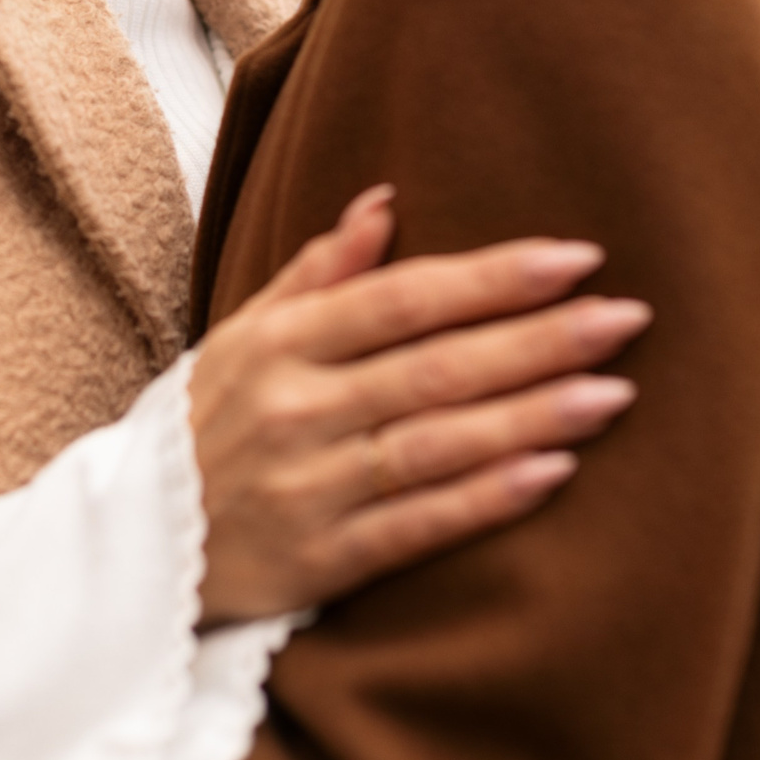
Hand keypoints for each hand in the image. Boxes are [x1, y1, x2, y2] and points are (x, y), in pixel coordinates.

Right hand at [189, 186, 649, 623]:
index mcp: (278, 342)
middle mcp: (292, 409)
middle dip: (539, 339)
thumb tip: (385, 199)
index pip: (403, 298)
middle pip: (435, 366)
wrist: (130, 554)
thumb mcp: (242, 337)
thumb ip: (319, 273)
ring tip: (614, 393)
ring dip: (532, 416)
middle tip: (628, 318)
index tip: (576, 258)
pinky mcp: (319, 561)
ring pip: (436, 442)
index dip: (492, 278)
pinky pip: (416, 525)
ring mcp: (306, 487)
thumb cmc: (206, 428)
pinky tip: (553, 473)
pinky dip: (485, 499)